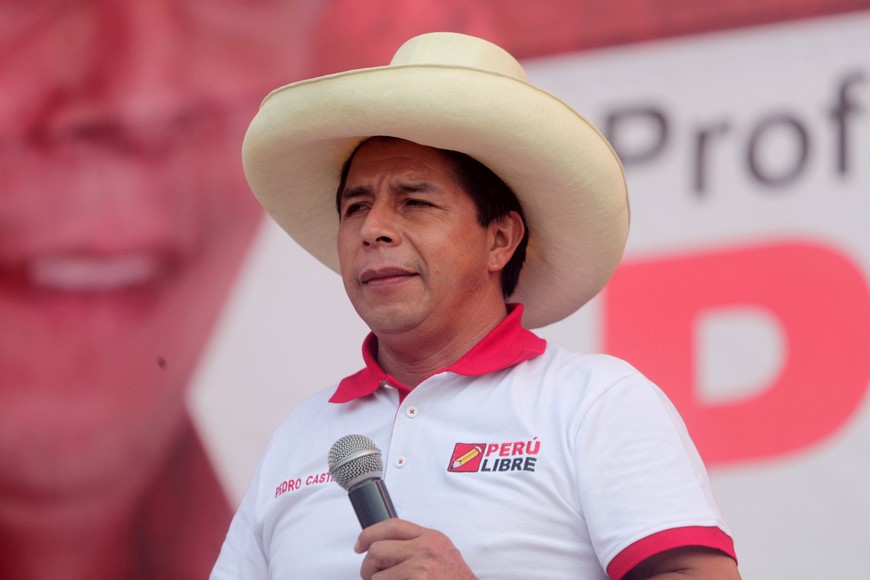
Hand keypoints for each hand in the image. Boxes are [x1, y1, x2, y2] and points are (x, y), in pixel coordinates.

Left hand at [354, 518, 475, 579]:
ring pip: (377, 574)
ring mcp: (420, 567)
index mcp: (431, 537)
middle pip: (378, 548)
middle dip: (369, 566)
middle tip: (374, 576)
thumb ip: (418, 546)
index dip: (369, 534)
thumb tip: (387, 547)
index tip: (360, 544)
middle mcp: (425, 548)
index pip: (391, 525)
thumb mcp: (442, 554)